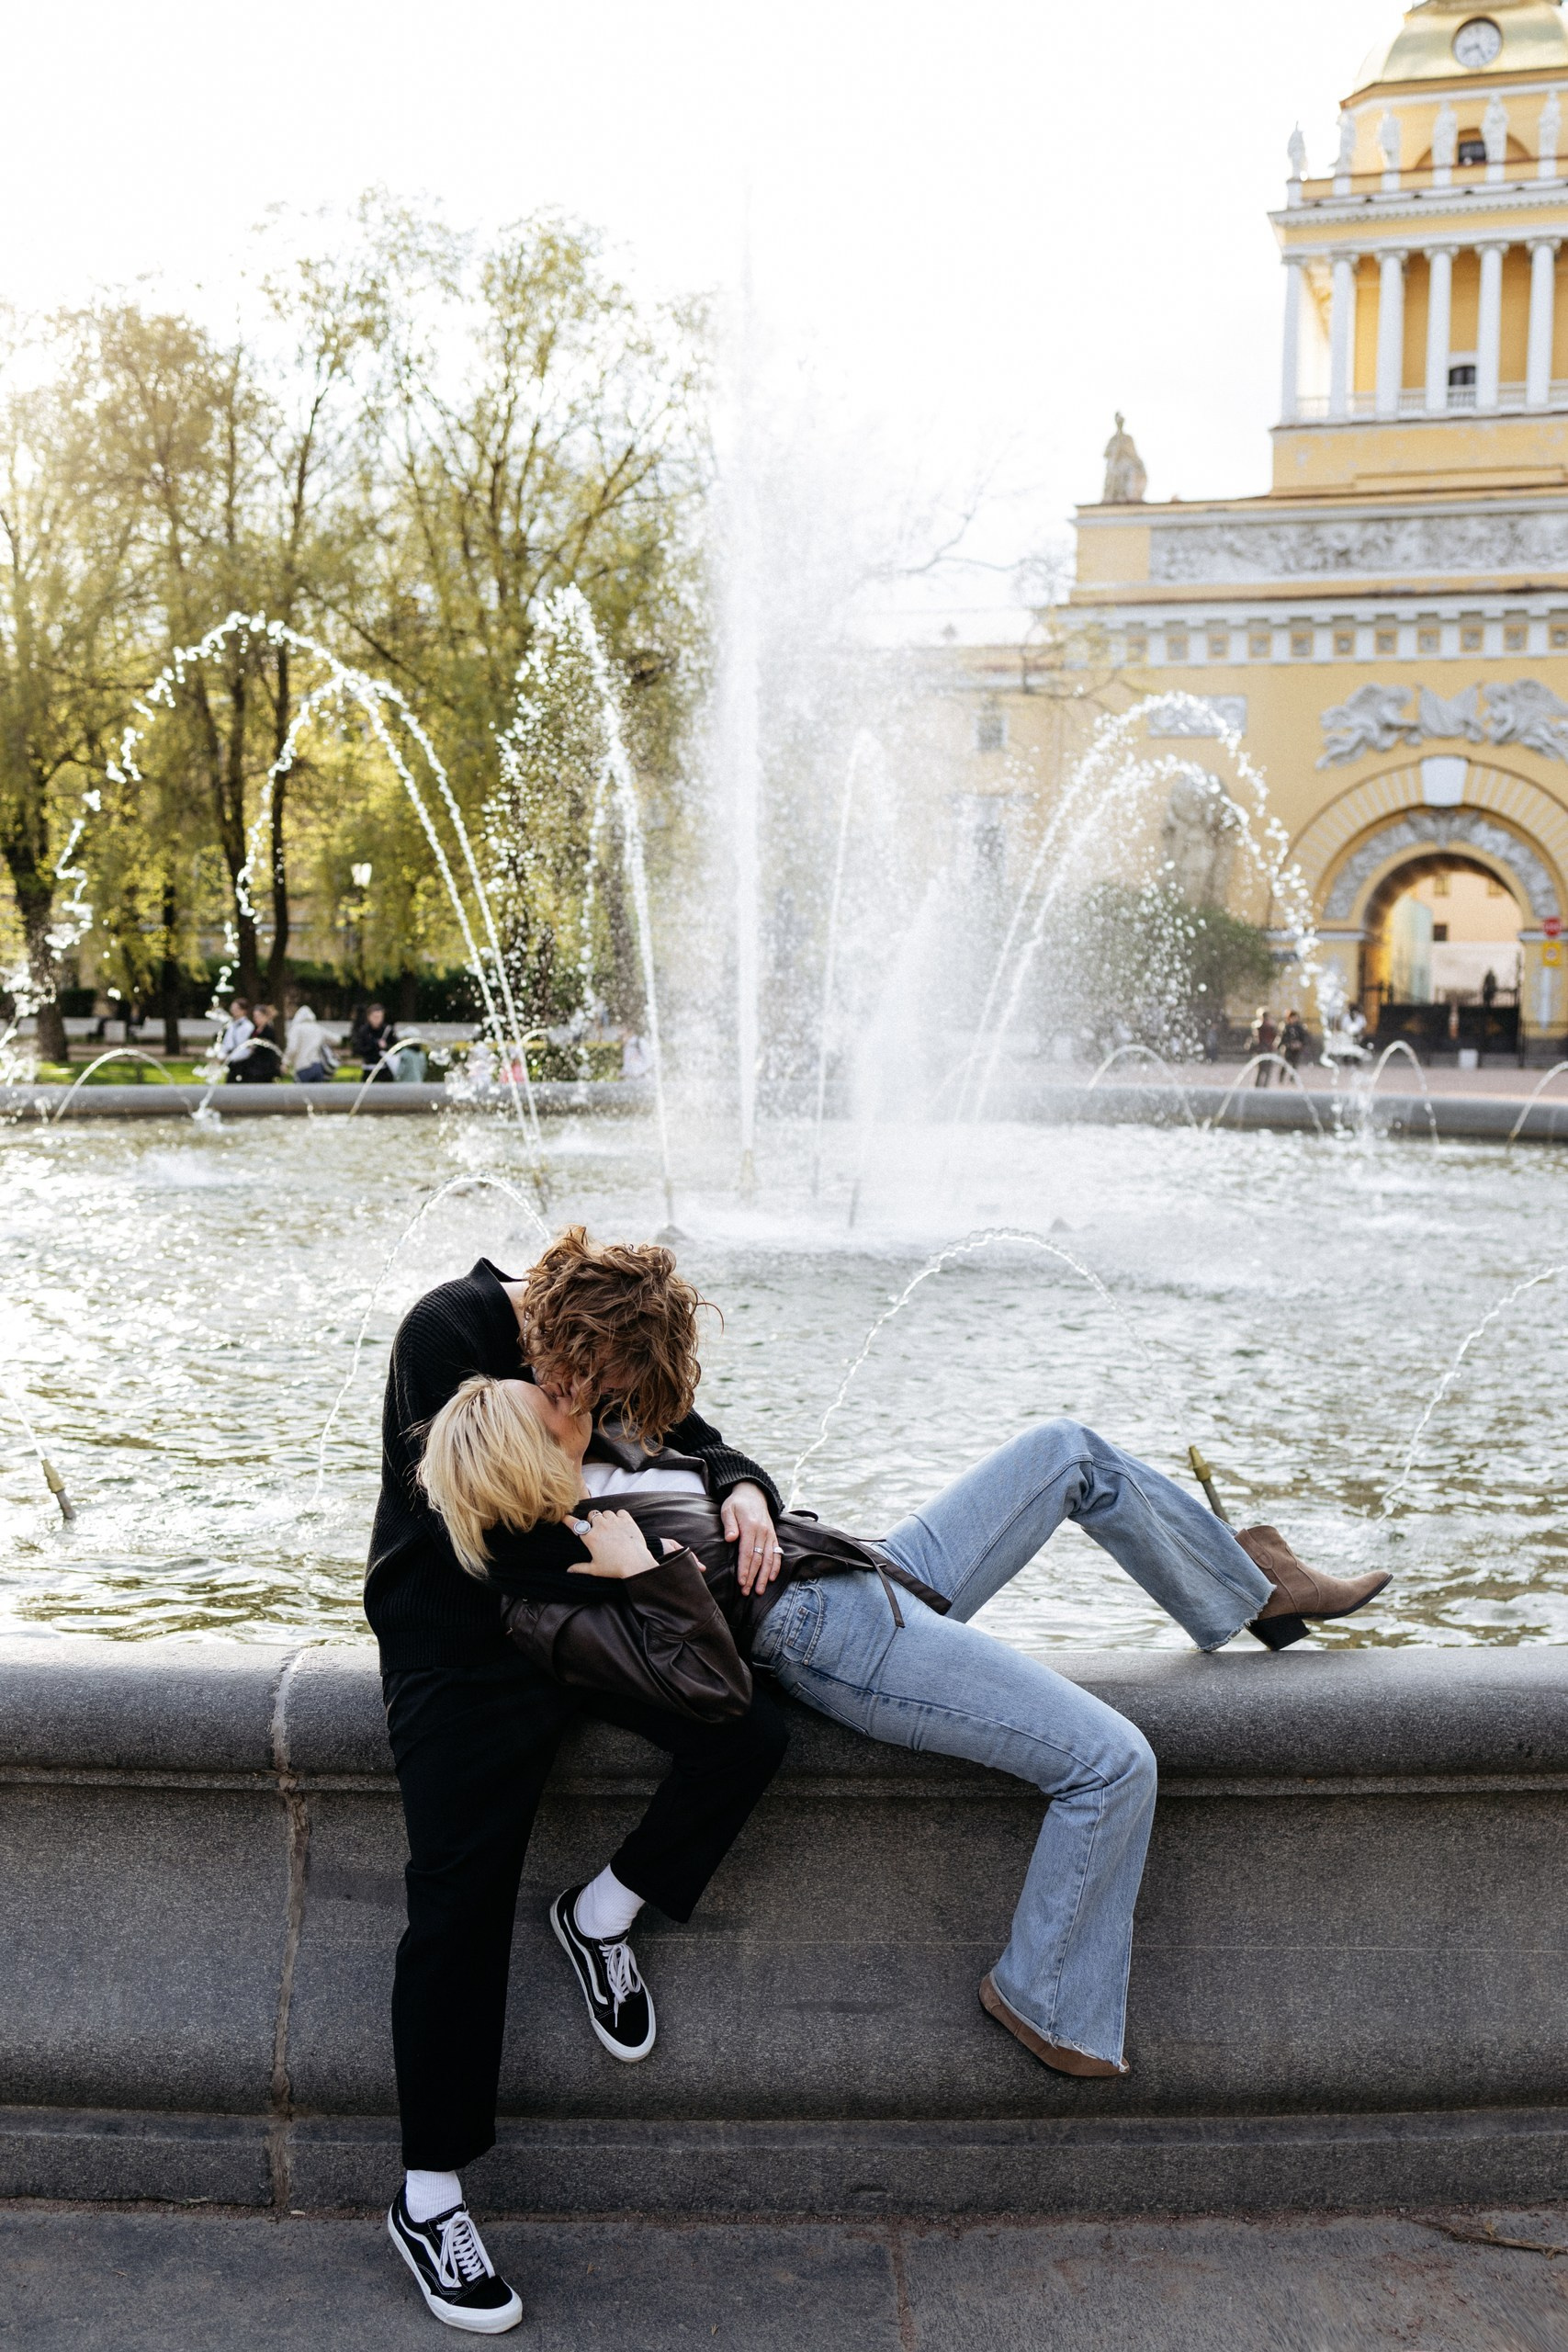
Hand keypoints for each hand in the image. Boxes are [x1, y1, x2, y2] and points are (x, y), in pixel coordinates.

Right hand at [566, 1509, 661, 1579]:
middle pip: (592, 1515)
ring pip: (606, 1513)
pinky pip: (620, 1512)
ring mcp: (614, 1521)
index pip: (575, 1525)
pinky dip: (620, 1516)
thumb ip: (580, 1568)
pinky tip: (622, 1525)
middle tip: (598, 1529)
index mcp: (590, 1538)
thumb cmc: (614, 1567)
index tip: (565, 1517)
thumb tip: (568, 1570)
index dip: (568, 1520)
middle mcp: (600, 1526)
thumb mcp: (595, 1569)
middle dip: (593, 1520)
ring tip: (611, 1528)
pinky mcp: (627, 1520)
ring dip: (606, 1518)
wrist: (636, 1563)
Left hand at [723, 1480, 781, 1595]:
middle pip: (758, 1559)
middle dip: (752, 1577)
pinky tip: (772, 1578)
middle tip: (746, 1592)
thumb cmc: (737, 1504)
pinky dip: (776, 1566)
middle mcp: (763, 1532)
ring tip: (760, 1591)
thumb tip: (730, 1539)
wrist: (753, 1493)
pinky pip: (777, 1553)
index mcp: (750, 1526)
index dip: (745, 1569)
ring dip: (765, 1576)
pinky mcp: (773, 1536)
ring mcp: (770, 1535)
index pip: (747, 1552)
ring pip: (769, 1559)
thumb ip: (729, 1524)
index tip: (741, 1583)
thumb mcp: (728, 1509)